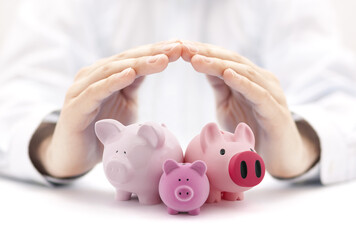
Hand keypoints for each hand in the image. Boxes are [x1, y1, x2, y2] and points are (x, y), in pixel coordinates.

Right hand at [34, 40, 181, 177]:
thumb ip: (134, 84)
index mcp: (105, 74)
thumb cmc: (102, 129)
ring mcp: (81, 90)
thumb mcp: (126, 103)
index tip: (180, 46)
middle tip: (177, 48)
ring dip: (138, 64)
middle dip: (152, 53)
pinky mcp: (75, 108)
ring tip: (162, 59)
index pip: (134, 58)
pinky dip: (113, 81)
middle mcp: (92, 76)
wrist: (75, 157)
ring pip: (111, 71)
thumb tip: (155, 65)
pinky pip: (95, 91)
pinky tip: (130, 74)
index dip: (156, 51)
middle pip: (125, 60)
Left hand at [181, 41, 319, 177]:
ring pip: (244, 73)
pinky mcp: (276, 111)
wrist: (279, 157)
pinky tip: (227, 75)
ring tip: (197, 59)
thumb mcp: (228, 105)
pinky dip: (243, 83)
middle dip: (207, 54)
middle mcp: (262, 80)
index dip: (203, 52)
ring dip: (219, 65)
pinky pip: (259, 94)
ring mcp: (271, 94)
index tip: (180, 47)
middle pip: (233, 61)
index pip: (225, 59)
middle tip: (183, 48)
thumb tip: (201, 64)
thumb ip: (219, 86)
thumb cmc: (252, 128)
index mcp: (250, 78)